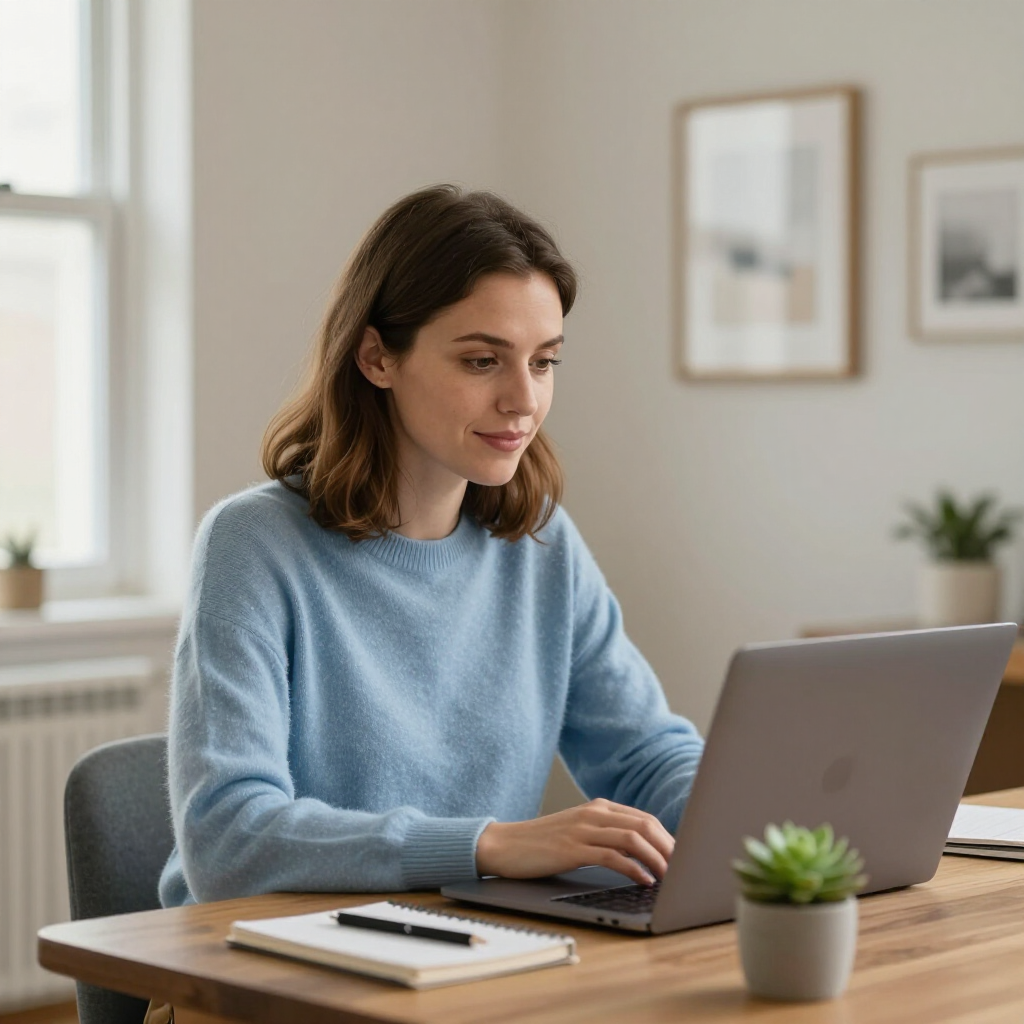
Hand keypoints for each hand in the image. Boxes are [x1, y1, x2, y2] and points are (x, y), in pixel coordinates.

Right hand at [475, 798, 673, 886]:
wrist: (504, 845)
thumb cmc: (542, 844)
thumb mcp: (579, 833)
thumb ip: (606, 836)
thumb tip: (641, 855)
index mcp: (598, 808)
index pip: (644, 818)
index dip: (668, 838)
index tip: (683, 858)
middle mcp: (594, 814)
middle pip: (645, 825)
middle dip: (670, 847)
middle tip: (685, 868)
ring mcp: (583, 829)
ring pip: (633, 838)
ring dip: (657, 859)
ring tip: (671, 877)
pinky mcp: (573, 848)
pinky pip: (613, 856)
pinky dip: (634, 869)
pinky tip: (644, 880)